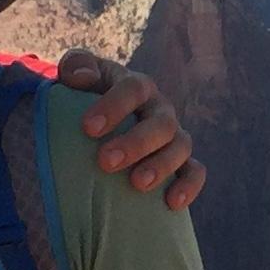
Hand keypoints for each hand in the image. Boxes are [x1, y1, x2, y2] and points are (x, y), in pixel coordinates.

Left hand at [57, 49, 203, 210]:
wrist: (102, 124)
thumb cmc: (85, 100)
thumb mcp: (77, 77)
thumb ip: (75, 66)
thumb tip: (80, 75)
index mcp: (137, 86)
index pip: (133, 89)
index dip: (114, 106)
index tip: (88, 128)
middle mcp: (160, 109)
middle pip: (161, 123)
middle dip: (136, 143)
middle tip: (106, 162)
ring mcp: (173, 136)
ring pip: (181, 147)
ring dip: (161, 165)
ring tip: (138, 184)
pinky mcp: (181, 163)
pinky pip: (194, 172)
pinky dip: (188, 185)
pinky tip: (172, 203)